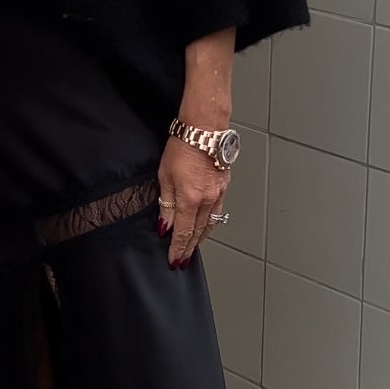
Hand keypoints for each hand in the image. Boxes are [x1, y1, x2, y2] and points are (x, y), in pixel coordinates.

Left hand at [157, 137, 228, 267]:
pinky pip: (218, 211)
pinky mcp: (224, 186)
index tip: (174, 259)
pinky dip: (210, 223)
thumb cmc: (183, 145)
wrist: (205, 129)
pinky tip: (206, 226)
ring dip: (201, 238)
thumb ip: (166, 203)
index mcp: (191, 198)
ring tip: (193, 247)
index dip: (178, 248)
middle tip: (183, 260)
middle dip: (189, 248)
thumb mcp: (165, 176)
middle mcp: (207, 199)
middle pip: (198, 232)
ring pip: (210, 224)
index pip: (183, 232)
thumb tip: (165, 224)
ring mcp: (218, 193)